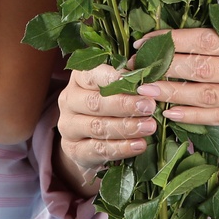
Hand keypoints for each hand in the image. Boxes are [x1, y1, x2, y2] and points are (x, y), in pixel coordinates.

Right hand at [54, 63, 157, 192]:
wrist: (88, 143)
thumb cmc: (108, 107)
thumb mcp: (114, 89)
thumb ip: (127, 79)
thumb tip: (146, 68)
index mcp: (79, 78)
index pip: (93, 74)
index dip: (115, 78)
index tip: (138, 82)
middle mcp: (69, 100)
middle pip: (95, 102)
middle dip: (125, 104)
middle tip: (149, 106)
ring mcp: (69, 126)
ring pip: (97, 127)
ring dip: (126, 127)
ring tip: (149, 126)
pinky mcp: (73, 150)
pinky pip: (98, 149)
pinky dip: (121, 148)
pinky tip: (139, 145)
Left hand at [129, 25, 218, 126]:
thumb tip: (188, 36)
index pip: (209, 40)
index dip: (174, 41)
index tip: (146, 40)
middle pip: (203, 70)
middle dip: (164, 67)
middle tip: (134, 66)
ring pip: (208, 98)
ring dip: (172, 94)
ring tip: (144, 90)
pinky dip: (194, 116)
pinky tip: (171, 112)